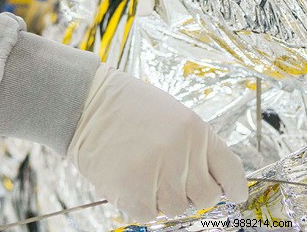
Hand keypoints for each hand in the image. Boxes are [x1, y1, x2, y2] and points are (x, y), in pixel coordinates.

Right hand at [68, 66, 246, 221]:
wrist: (80, 99)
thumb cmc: (122, 106)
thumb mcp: (169, 113)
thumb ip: (193, 145)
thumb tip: (211, 182)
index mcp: (195, 129)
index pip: (231, 171)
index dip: (232, 188)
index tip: (230, 194)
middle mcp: (182, 150)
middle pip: (205, 196)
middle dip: (187, 191)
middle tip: (162, 176)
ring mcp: (158, 169)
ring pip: (176, 207)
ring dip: (157, 196)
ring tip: (137, 170)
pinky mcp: (133, 188)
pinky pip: (148, 214)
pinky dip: (136, 203)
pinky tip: (124, 179)